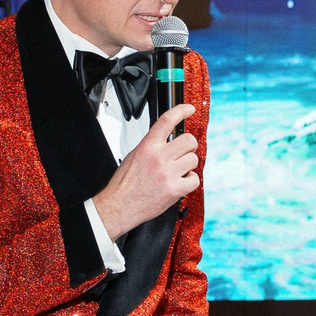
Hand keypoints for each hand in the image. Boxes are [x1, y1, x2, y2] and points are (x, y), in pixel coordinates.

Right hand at [92, 105, 199, 235]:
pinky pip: (195, 179)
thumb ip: (152, 145)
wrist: (120, 206)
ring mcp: (168, 174)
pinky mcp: (174, 189)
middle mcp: (159, 158)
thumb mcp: (134, 155)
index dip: (181, 111)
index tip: (189, 109)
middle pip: (189, 140)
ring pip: (193, 160)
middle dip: (189, 146)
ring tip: (177, 171)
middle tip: (184, 152)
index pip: (167, 120)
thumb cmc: (125, 183)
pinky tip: (180, 182)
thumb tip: (167, 138)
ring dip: (188, 165)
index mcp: (148, 146)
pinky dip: (190, 181)